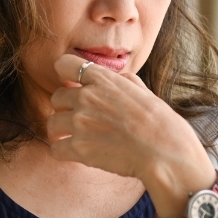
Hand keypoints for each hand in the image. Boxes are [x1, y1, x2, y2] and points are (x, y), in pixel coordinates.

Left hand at [46, 54, 215, 217]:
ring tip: (74, 137)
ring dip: (61, 131)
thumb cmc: (162, 124)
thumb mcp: (143, 91)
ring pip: (52, 124)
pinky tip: (75, 153)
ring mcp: (80, 123)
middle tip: (79, 118)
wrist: (166, 153)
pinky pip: (55, 149)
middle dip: (65, 108)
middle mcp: (87, 97)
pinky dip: (62, 152)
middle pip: (56, 97)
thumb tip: (115, 78)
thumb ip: (122, 82)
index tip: (70, 83)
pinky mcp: (79, 148)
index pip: (64, 64)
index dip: (65, 73)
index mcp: (103, 79)